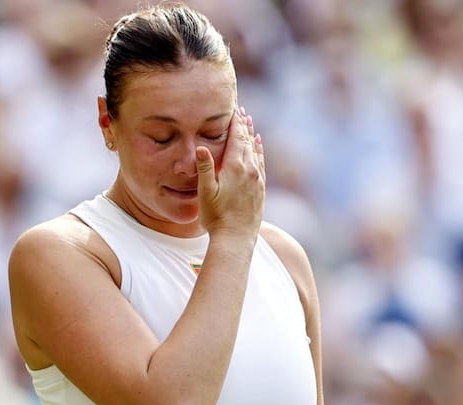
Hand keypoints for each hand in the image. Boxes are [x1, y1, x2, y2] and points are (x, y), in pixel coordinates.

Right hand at [196, 106, 264, 239]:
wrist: (236, 239)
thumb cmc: (216, 217)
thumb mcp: (205, 192)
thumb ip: (205, 168)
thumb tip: (201, 147)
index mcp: (236, 167)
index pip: (237, 138)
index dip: (235, 122)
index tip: (233, 108)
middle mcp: (250, 170)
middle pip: (248, 141)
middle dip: (243, 125)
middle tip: (240, 111)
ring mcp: (258, 180)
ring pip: (256, 151)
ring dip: (252, 136)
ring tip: (249, 124)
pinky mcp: (261, 189)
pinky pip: (261, 163)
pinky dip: (259, 151)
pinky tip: (258, 147)